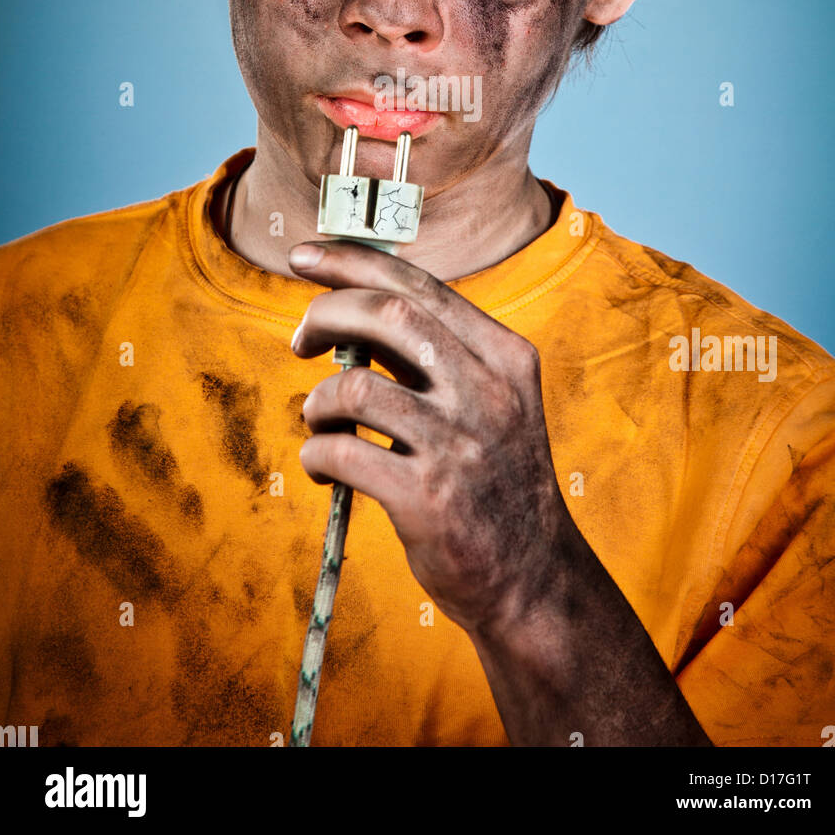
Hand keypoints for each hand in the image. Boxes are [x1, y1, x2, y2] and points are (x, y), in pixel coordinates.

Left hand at [289, 239, 573, 636]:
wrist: (534, 578)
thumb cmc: (494, 481)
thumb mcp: (491, 402)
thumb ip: (437, 355)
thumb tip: (353, 306)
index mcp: (505, 356)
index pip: (419, 285)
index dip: (352, 262)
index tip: (305, 256)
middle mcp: (489, 392)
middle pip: (388, 315)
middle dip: (326, 314)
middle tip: (300, 340)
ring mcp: (460, 446)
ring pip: (355, 388)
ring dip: (318, 401)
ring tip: (320, 421)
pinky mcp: (428, 500)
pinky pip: (341, 454)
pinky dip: (316, 453)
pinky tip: (323, 466)